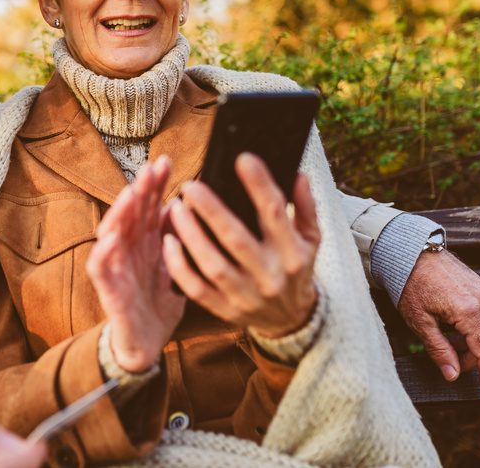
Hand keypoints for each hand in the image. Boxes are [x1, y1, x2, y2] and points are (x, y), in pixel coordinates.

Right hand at [86, 156, 185, 372]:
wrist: (146, 346)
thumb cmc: (156, 306)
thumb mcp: (172, 268)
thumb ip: (173, 240)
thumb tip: (178, 206)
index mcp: (146, 244)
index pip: (148, 207)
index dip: (155, 184)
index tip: (167, 162)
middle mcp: (128, 250)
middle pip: (131, 213)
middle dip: (140, 189)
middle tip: (151, 167)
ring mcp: (115, 267)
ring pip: (111, 232)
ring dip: (120, 212)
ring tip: (131, 193)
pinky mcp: (107, 289)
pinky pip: (99, 267)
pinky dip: (103, 251)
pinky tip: (112, 237)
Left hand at [164, 152, 319, 336]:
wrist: (291, 320)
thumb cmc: (296, 268)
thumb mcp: (311, 239)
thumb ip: (305, 207)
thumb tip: (297, 174)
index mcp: (293, 254)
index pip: (275, 214)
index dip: (259, 185)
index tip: (242, 159)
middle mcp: (270, 276)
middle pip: (237, 239)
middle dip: (212, 211)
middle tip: (190, 186)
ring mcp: (246, 296)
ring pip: (213, 265)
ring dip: (191, 235)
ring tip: (175, 208)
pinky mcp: (225, 310)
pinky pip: (196, 289)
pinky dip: (180, 266)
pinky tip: (168, 241)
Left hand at [397, 250, 479, 394]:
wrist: (408, 250)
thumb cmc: (408, 284)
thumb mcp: (419, 321)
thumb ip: (438, 349)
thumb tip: (452, 375)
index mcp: (468, 311)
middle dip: (475, 357)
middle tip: (455, 363)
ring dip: (472, 341)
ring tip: (449, 343)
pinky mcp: (476, 283)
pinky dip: (471, 325)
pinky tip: (451, 326)